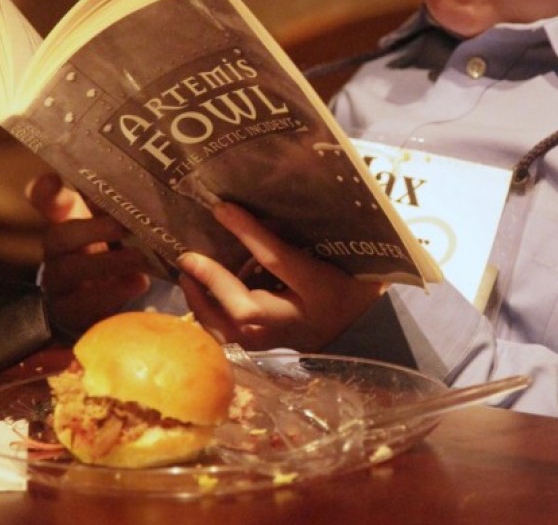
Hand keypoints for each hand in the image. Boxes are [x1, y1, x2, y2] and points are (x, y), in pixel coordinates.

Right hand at [26, 172, 151, 333]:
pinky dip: (114, 292)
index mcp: (67, 224)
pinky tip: (139, 283)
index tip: (53, 180)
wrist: (105, 306)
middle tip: (123, 226)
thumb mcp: (120, 233)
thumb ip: (125, 212)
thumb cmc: (114, 257)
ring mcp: (57, 283)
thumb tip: (153, 192)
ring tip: (139, 258)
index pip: (47, 202)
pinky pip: (82, 304)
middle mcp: (56, 252)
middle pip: (58, 236)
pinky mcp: (68, 311)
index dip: (46, 192)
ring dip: (107, 262)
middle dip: (92, 229)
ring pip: (68, 270)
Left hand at [178, 202, 385, 351]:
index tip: (222, 209)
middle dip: (214, 280)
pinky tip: (198, 299)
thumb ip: (308, 234)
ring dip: (203, 303)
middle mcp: (299, 320)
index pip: (279, 261)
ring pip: (232, 331)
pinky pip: (229, 340)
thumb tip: (263, 207)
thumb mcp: (343, 254)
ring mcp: (280, 341)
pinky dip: (208, 319)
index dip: (249, 233)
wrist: (369, 331)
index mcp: (323, 290)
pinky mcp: (267, 350)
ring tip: (187, 276)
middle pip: (247, 306)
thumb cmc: (356, 283)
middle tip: (189, 255)